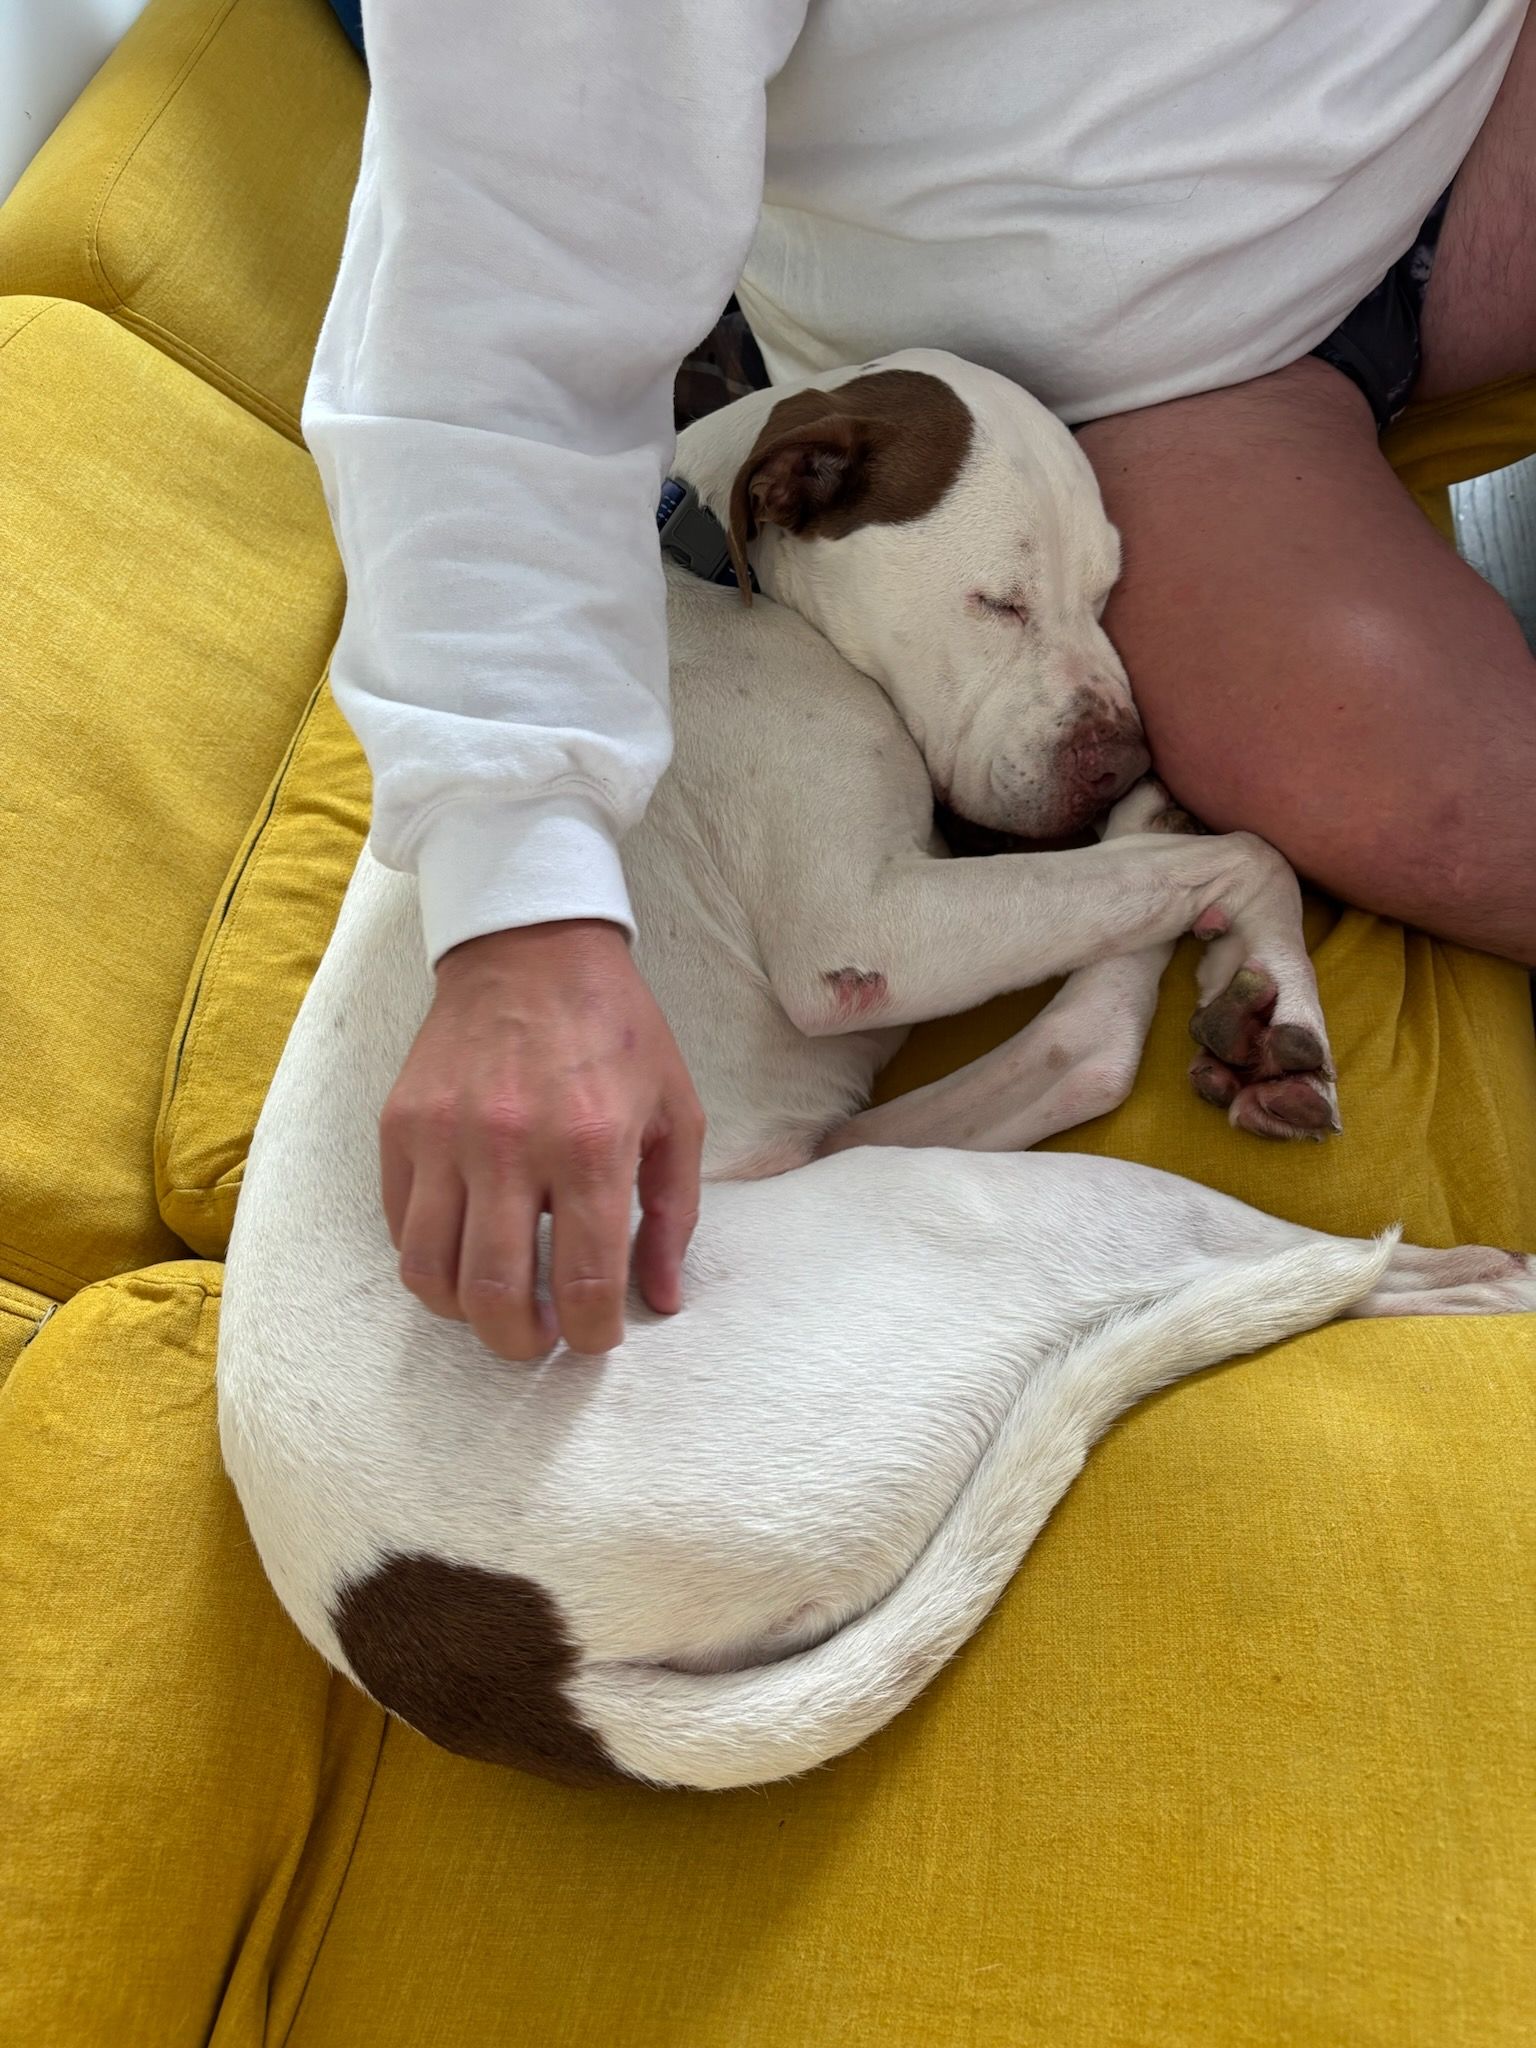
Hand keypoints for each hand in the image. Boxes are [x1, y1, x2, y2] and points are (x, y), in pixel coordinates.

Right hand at [379, 920, 704, 1358]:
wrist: (531, 946)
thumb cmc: (616, 1031)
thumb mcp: (677, 1112)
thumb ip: (674, 1214)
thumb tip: (662, 1300)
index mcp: (591, 1146)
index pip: (585, 1283)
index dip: (592, 1335)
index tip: (598, 1337)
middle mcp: (511, 1146)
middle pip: (496, 1295)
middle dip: (522, 1343)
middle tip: (542, 1337)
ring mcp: (445, 1137)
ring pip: (430, 1275)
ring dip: (465, 1312)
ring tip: (497, 1304)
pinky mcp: (400, 1126)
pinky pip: (400, 1227)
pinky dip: (428, 1260)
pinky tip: (464, 1251)